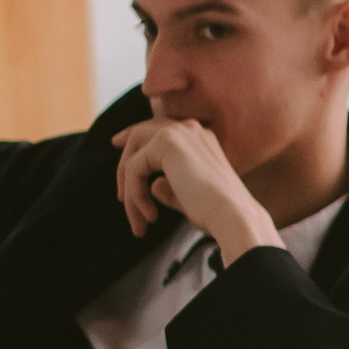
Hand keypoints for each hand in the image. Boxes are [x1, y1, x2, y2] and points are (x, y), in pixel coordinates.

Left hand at [110, 118, 282, 259]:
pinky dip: (135, 195)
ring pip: (133, 154)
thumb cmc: (216, 211)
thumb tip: (153, 185)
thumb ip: (170, 186)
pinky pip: (133, 169)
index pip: (159, 128)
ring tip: (138, 220)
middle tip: (119, 196)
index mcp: (201, 137)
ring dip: (129, 188)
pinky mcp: (165, 143)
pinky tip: (150, 215)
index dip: (133, 135)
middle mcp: (190, 128)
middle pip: (140, 133)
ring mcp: (178, 132)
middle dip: (123, 160)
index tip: (116, 144)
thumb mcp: (188, 195)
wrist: (231, 214)